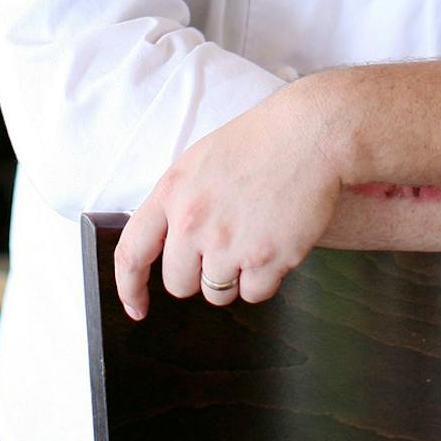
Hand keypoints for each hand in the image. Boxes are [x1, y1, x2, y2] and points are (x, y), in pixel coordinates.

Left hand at [114, 84, 340, 317]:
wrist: (311, 134)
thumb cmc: (260, 142)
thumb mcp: (199, 162)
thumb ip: (177, 203)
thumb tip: (168, 244)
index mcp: (171, 194)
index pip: (132, 254)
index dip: (130, 287)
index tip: (136, 307)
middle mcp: (193, 223)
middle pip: (179, 284)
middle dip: (199, 274)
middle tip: (226, 246)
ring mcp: (229, 243)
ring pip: (218, 293)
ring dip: (234, 276)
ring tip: (255, 236)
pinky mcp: (267, 258)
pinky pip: (255, 293)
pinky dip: (266, 277)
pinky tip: (276, 242)